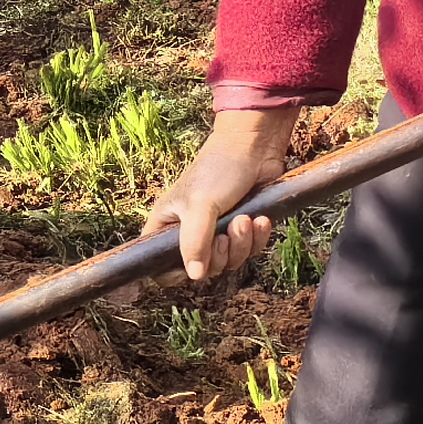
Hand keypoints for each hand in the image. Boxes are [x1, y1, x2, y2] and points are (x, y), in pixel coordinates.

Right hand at [146, 103, 302, 286]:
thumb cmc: (218, 169)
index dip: (177, 273)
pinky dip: (258, 238)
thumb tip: (195, 276)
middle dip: (221, 254)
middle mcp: (189, 233)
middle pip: (203, 269)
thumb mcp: (201, 205)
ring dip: (242, 244)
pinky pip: (250, 250)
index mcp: (166, 225)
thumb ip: (194, 242)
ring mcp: (217, 232)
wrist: (254, 147)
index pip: (162, 267)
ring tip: (245, 219)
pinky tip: (261, 220)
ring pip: (229, 261)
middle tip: (228, 231)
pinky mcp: (242, 229)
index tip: (196, 264)